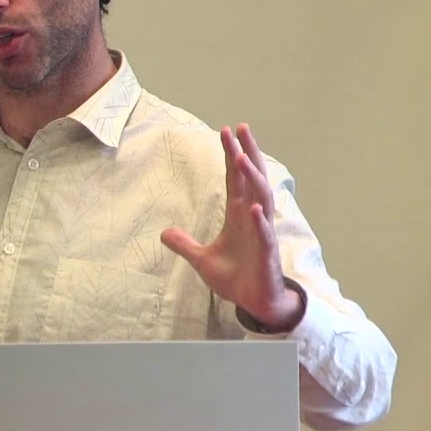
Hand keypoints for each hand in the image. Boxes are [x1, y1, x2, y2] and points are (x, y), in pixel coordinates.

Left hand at [160, 124, 301, 330]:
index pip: (235, 179)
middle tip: (240, 127)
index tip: (226, 131)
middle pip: (251, 178)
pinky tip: (255, 208)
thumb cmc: (236, 278)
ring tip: (242, 158)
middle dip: (246, 152)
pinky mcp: (267, 254)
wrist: (256, 303)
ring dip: (252, 178)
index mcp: (239, 215)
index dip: (231, 155)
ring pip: (261, 198)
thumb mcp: (202, 260)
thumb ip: (185, 245)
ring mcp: (262, 234)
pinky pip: (265, 235)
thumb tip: (163, 233)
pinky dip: (260, 222)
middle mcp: (252, 218)